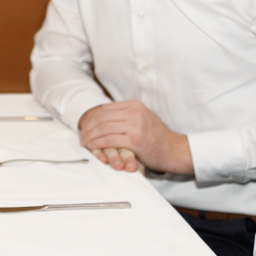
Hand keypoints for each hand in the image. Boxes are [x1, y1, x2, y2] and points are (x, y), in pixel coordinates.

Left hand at [77, 101, 192, 175]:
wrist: (173, 150)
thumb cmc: (156, 137)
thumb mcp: (143, 118)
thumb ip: (127, 114)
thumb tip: (106, 115)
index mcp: (134, 105)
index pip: (105, 108)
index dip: (91, 118)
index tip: (84, 126)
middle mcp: (134, 112)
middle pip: (102, 117)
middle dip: (88, 127)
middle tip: (81, 136)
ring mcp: (135, 125)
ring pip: (103, 128)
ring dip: (90, 136)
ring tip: (84, 142)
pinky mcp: (134, 140)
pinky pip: (109, 140)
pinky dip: (97, 143)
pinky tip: (92, 146)